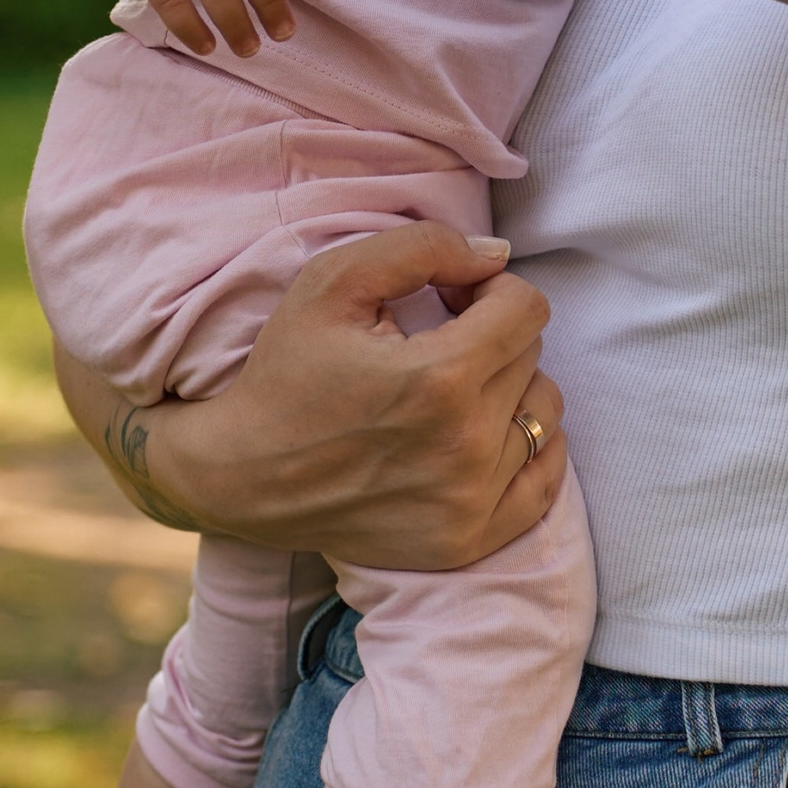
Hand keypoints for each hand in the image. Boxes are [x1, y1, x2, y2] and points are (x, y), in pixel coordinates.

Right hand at [55, 222, 566, 569]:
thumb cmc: (285, 371)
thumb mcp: (332, 282)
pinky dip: (529, 450)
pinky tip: (482, 434)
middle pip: (533, 357)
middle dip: (493, 336)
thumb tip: (497, 256)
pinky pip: (546, 482)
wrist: (242, 476)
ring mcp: (472, 501)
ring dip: (510, 390)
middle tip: (436, 343)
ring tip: (453, 392)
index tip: (448, 301)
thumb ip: (423, 247)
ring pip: (545, 414)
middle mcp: (468, 445)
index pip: (527, 308)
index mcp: (441, 377)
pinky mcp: (469, 540)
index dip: (488, 290)